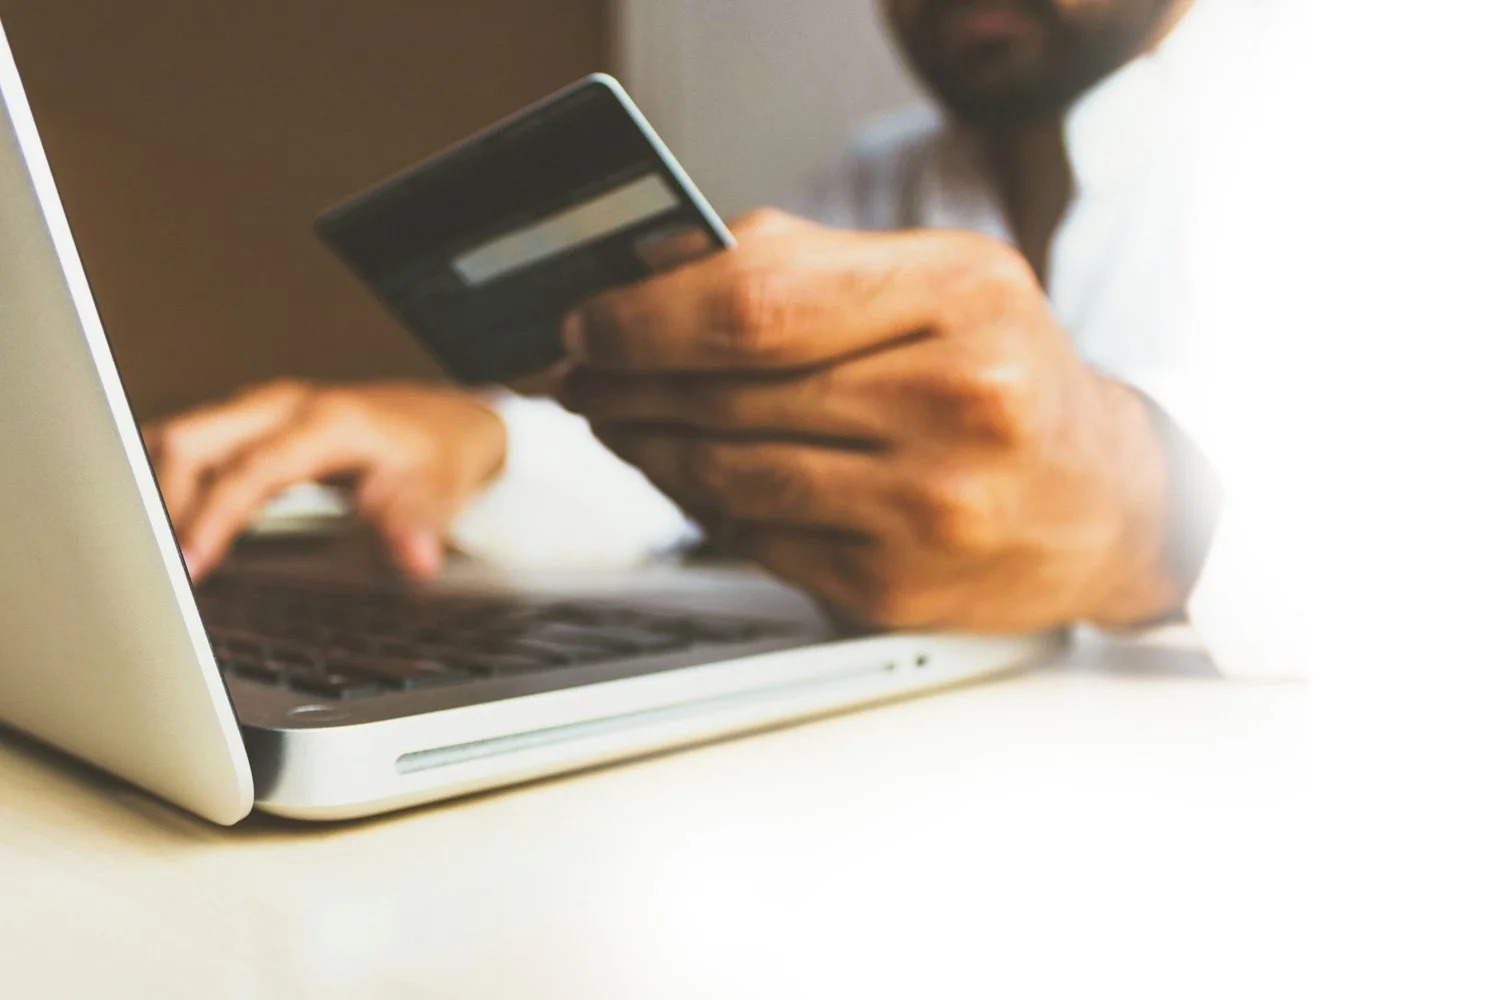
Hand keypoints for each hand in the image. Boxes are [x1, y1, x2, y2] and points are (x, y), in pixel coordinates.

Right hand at [143, 380, 506, 580]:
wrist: (444, 420)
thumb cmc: (436, 456)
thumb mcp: (438, 492)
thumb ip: (416, 526)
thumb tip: (418, 561)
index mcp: (328, 421)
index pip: (253, 466)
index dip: (215, 514)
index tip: (191, 562)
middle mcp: (285, 405)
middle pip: (193, 439)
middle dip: (164, 500)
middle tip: (159, 568)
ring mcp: (263, 408)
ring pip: (181, 436)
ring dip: (158, 489)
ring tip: (152, 552)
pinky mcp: (251, 422)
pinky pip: (191, 445)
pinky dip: (170, 482)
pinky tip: (170, 526)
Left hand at [559, 210, 1181, 631]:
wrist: (1104, 502)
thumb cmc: (1006, 376)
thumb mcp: (939, 282)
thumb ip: (802, 266)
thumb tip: (649, 276)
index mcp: (964, 296)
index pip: (756, 302)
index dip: (645, 315)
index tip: (587, 319)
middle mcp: (959, 402)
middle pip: (729, 390)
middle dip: (625, 380)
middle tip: (580, 372)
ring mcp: (928, 507)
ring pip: (727, 474)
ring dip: (646, 444)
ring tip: (617, 418)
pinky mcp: (894, 587)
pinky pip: (753, 540)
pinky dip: (699, 503)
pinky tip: (684, 474)